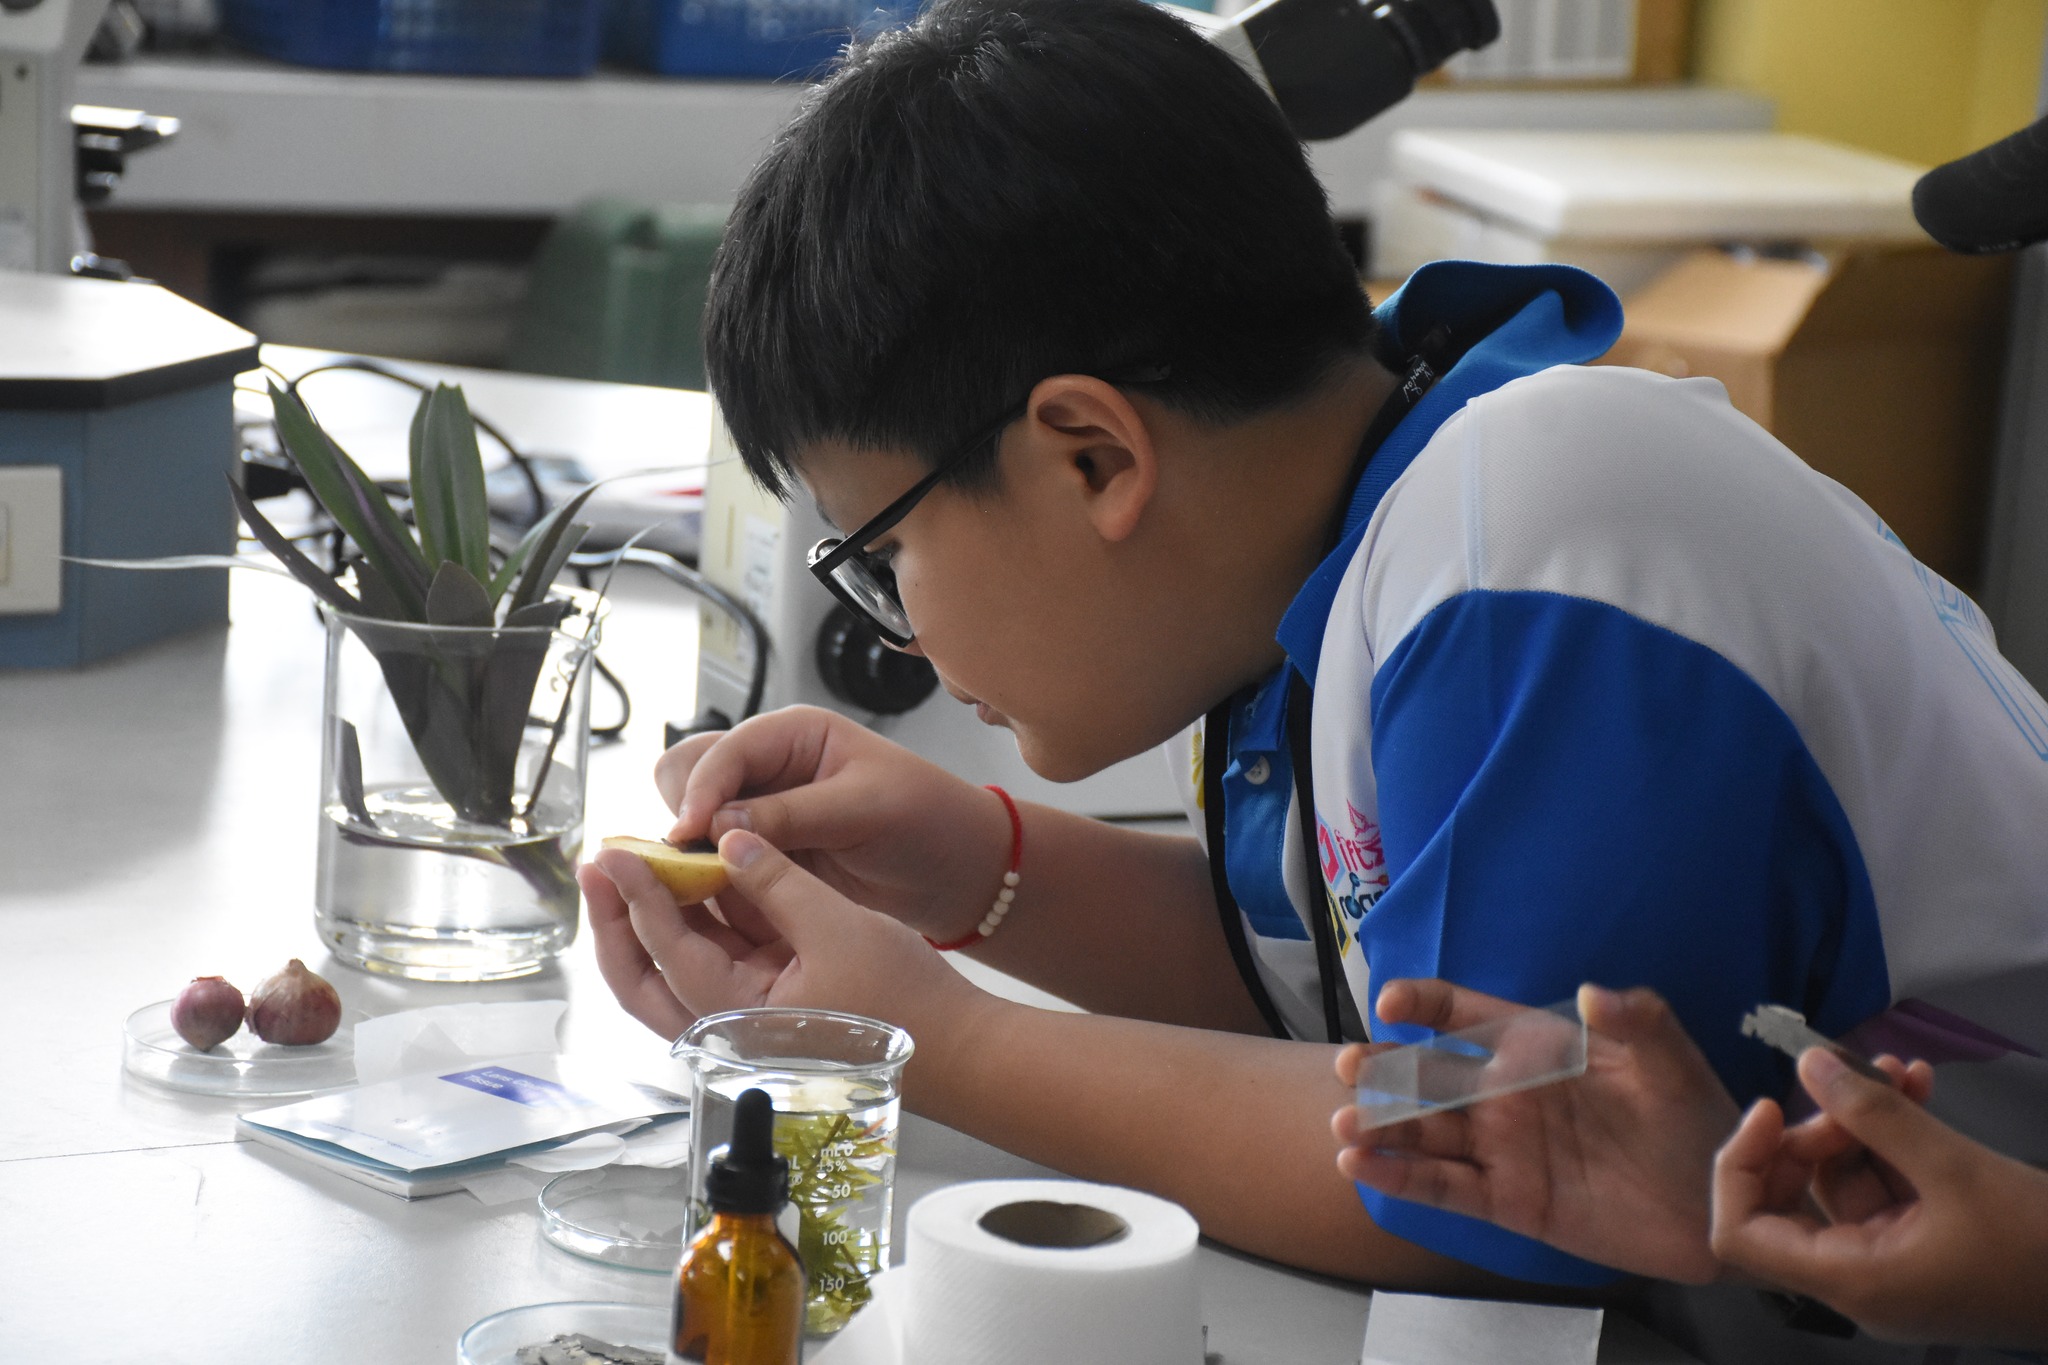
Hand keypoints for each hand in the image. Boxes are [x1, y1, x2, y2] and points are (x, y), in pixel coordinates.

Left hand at [579, 828, 990, 1080]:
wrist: (956, 1048)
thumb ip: (777, 880)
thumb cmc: (905, 1002)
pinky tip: (696, 879)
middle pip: (643, 977)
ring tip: (632, 866)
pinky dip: (701, 922)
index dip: (640, 894)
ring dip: (652, 919)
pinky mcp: (767, 1004)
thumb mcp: (837, 925)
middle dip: (616, 921)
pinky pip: (717, 960)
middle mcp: (728, 1026)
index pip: (669, 950)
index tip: (618, 851)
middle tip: (600, 865)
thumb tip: (730, 840)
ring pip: (672, 970)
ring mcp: (744, 1017)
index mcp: (736, 1019)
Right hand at [655, 706, 1014, 941]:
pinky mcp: (766, 851)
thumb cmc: (930, 821)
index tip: (689, 833)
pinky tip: (716, 897)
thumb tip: (718, 826)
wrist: (958, 872)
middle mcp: (771, 765)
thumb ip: (792, 814)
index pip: (726, 750)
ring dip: (690, 845)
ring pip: (695, 815)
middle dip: (684, 810)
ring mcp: (764, 809)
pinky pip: (715, 858)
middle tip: (690, 857)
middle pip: (690, 772)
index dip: (702, 790)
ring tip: (702, 880)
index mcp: (796, 733)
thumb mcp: (865, 809)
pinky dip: (707, 873)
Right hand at [1331, 980, 1738, 1283]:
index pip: (1465, 1016)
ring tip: (1343, 1127)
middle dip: (1383, 1070)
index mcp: (1536, 1048)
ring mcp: (1503, 1150)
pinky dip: (1401, 1180)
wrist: (1722, 1204)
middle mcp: (1506, 1095)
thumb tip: (1593, 991)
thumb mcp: (1672, 1060)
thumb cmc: (1697, 1119)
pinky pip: (1446, 1188)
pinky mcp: (1510, 1201)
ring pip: (1425, 1134)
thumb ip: (1638, 1020)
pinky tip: (1363, 1169)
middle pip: (1428, 1076)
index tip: (1392, 1002)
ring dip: (1380, 1128)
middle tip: (1349, 1067)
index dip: (1425, 1004)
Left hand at [1712, 1047, 2047, 1346]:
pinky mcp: (1924, 1243)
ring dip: (1860, 1118)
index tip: (1772, 1111)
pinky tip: (1917, 1085)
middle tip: (1851, 1086)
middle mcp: (1858, 1278)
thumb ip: (1876, 1114)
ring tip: (1897, 1067)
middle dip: (1813, 1131)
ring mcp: (1891, 1262)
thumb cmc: (2041, 1246)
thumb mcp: (1955, 1168)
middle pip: (1787, 1199)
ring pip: (1843, 1180)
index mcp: (1850, 1280)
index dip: (1739, 1167)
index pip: (1739, 1235)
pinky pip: (1886, 1183)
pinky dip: (1894, 1136)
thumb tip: (1811, 1064)